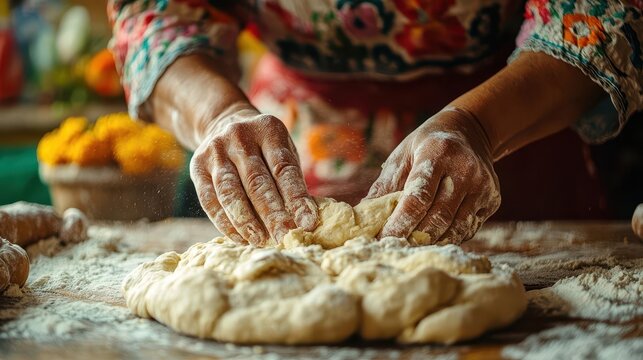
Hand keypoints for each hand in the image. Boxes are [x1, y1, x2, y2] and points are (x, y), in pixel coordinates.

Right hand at [190, 105, 317, 245]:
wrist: (224, 123)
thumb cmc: (264, 148)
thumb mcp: (282, 151)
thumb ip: (291, 180)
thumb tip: (304, 221)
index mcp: (268, 129)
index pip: (284, 168)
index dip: (296, 198)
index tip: (307, 224)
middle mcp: (239, 136)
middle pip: (257, 182)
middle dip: (272, 214)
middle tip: (284, 237)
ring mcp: (215, 150)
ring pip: (231, 192)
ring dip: (246, 221)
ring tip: (260, 241)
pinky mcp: (197, 167)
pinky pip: (210, 200)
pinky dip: (225, 222)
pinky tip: (240, 238)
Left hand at [367, 106, 499, 244]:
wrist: (470, 131)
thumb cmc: (426, 146)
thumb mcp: (402, 155)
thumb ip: (384, 186)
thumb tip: (362, 216)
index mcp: (437, 153)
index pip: (418, 196)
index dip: (400, 222)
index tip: (383, 238)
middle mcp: (465, 169)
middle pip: (438, 216)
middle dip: (414, 236)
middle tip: (394, 248)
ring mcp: (483, 185)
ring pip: (455, 227)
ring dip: (431, 242)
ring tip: (411, 247)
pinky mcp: (493, 199)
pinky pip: (468, 228)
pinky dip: (449, 237)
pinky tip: (434, 238)